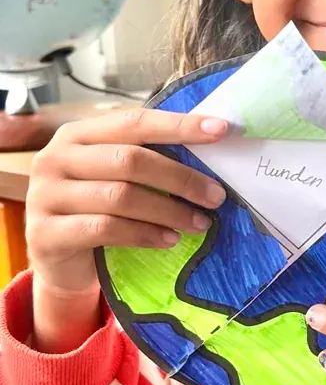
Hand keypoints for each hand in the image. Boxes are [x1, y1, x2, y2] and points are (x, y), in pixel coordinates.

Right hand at [25, 109, 227, 351]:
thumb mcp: (116, 179)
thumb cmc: (97, 211)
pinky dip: (145, 234)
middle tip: (216, 196)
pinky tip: (170, 240)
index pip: (134, 122)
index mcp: (77, 134)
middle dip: (181, 178)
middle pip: (130, 160)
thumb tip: (211, 146)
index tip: (221, 130)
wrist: (61, 263)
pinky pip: (105, 228)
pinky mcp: (45, 233)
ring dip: (169, 210)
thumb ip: (147, 159)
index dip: (178, 125)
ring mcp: (44, 195)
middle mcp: (55, 158)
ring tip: (200, 223)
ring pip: (120, 196)